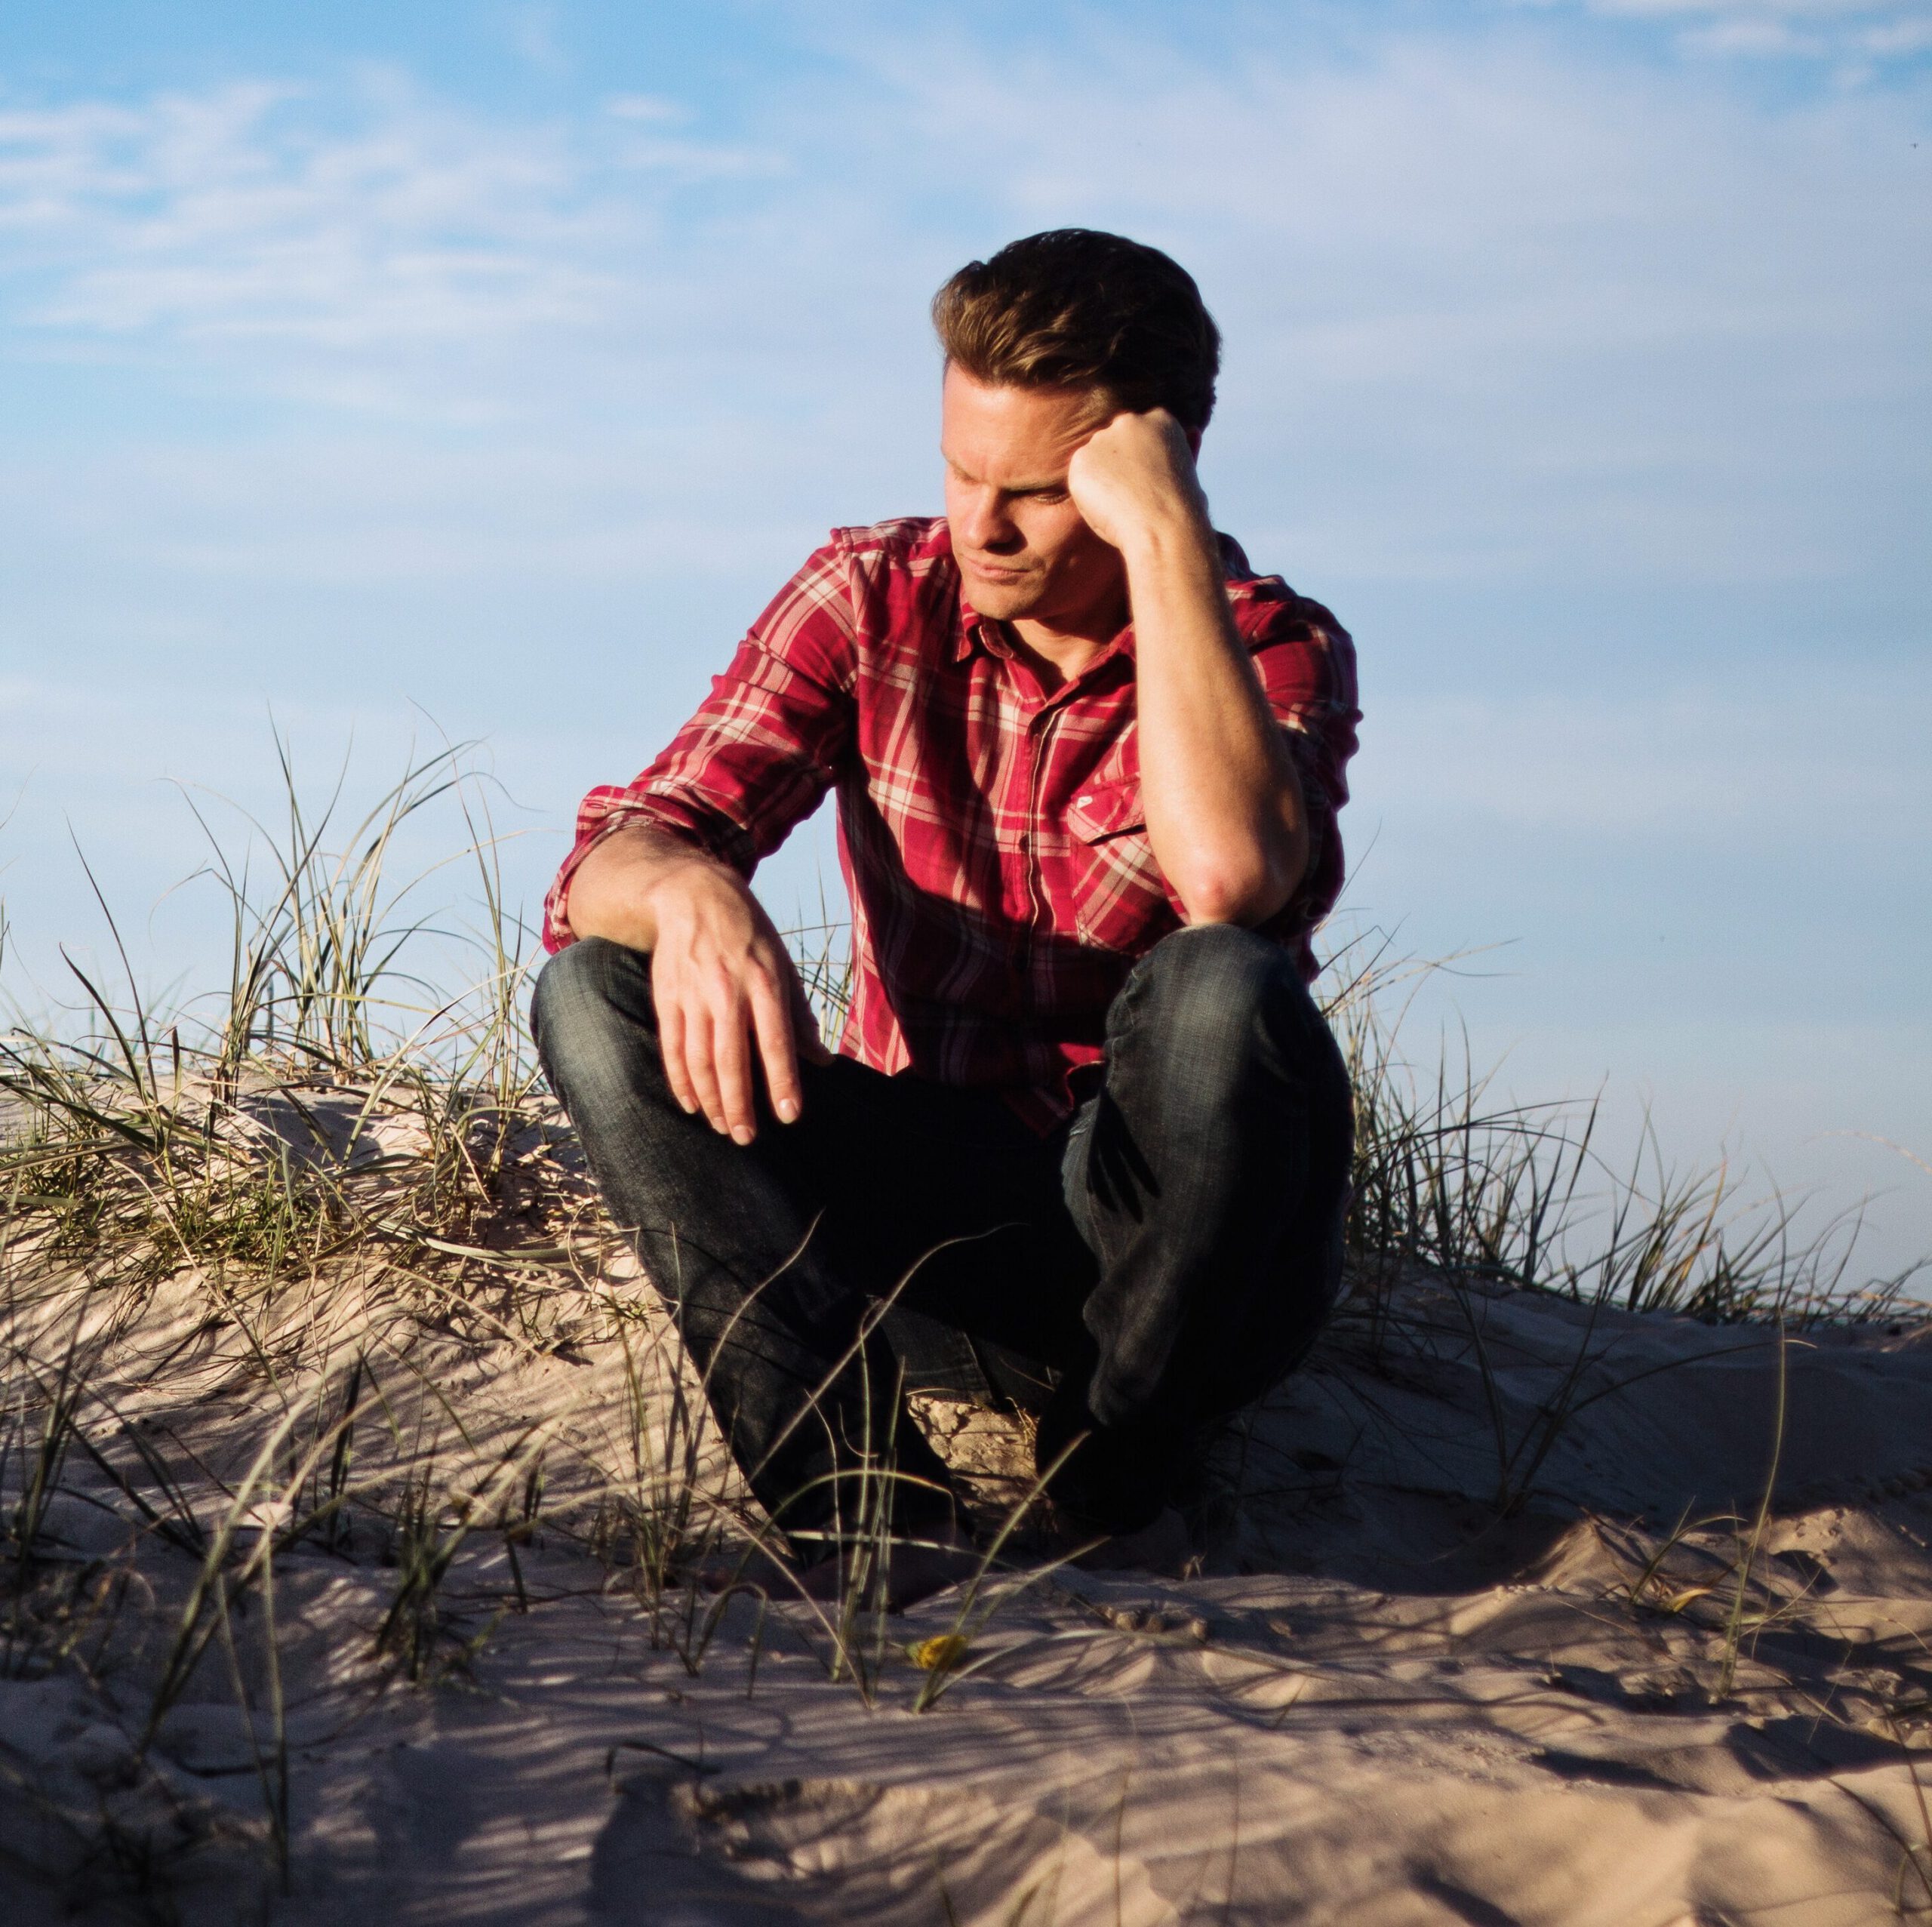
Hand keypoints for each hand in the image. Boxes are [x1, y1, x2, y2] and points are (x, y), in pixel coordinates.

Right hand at [646, 861, 830, 1142]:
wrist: (694, 895)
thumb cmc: (749, 935)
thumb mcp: (783, 964)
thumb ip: (800, 1016)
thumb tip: (822, 1061)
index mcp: (764, 981)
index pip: (776, 1040)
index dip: (782, 1080)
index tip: (789, 1115)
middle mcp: (727, 990)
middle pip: (731, 1058)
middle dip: (738, 1104)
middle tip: (746, 1137)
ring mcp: (693, 994)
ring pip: (698, 1059)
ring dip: (710, 1099)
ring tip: (721, 1127)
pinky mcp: (667, 997)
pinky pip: (671, 1048)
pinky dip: (680, 1080)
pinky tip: (691, 1104)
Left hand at [1065, 408, 1209, 555]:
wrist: (1164, 526)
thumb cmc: (1184, 509)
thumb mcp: (1191, 470)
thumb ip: (1180, 450)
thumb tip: (1192, 433)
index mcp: (1161, 420)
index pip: (1141, 436)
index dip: (1142, 464)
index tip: (1150, 485)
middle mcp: (1130, 421)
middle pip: (1114, 445)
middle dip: (1118, 468)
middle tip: (1135, 499)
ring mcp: (1104, 437)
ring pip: (1095, 462)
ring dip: (1103, 482)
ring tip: (1124, 506)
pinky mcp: (1081, 459)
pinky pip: (1080, 480)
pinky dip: (1088, 497)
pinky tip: (1109, 509)